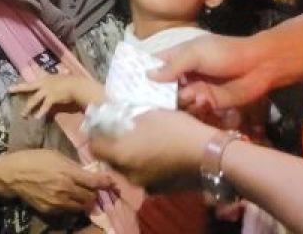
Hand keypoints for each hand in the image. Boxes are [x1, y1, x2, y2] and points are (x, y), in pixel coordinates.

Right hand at [0, 149, 114, 215]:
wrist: (12, 174)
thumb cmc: (34, 158)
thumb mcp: (55, 154)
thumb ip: (73, 165)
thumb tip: (88, 172)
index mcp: (68, 173)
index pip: (94, 182)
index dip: (106, 183)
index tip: (112, 183)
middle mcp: (66, 189)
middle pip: (91, 196)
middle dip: (95, 192)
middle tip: (94, 187)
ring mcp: (58, 202)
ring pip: (81, 206)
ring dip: (85, 200)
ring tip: (82, 193)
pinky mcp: (51, 210)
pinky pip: (68, 210)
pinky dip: (72, 204)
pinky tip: (67, 197)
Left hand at [9, 73, 101, 118]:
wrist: (77, 86)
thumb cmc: (73, 81)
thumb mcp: (66, 75)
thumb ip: (64, 73)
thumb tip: (65, 70)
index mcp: (47, 77)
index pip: (37, 72)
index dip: (30, 69)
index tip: (23, 67)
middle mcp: (44, 83)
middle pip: (28, 86)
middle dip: (18, 88)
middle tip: (9, 90)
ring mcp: (46, 91)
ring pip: (33, 100)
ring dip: (27, 108)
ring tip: (22, 114)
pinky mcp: (51, 98)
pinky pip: (44, 107)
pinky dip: (40, 112)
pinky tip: (36, 118)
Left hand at [88, 109, 213, 190]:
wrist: (208, 153)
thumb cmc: (174, 128)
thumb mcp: (146, 114)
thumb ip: (123, 117)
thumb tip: (111, 115)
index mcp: (120, 154)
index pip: (94, 147)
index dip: (97, 135)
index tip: (105, 125)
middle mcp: (128, 173)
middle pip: (111, 158)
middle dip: (115, 145)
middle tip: (125, 131)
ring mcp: (144, 184)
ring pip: (128, 168)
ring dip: (131, 156)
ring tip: (145, 141)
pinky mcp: (159, 189)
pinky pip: (144, 175)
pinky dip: (147, 166)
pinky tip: (159, 154)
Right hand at [147, 33, 270, 114]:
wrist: (257, 67)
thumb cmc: (224, 52)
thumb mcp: (195, 53)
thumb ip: (172, 66)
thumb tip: (148, 76)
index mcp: (177, 57)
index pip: (153, 65)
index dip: (140, 73)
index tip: (124, 85)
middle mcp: (181, 75)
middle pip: (160, 87)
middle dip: (156, 94)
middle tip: (147, 102)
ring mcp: (193, 90)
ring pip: (174, 101)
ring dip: (179, 99)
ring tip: (191, 93)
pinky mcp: (205, 104)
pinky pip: (191, 109)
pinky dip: (194, 106)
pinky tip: (203, 99)